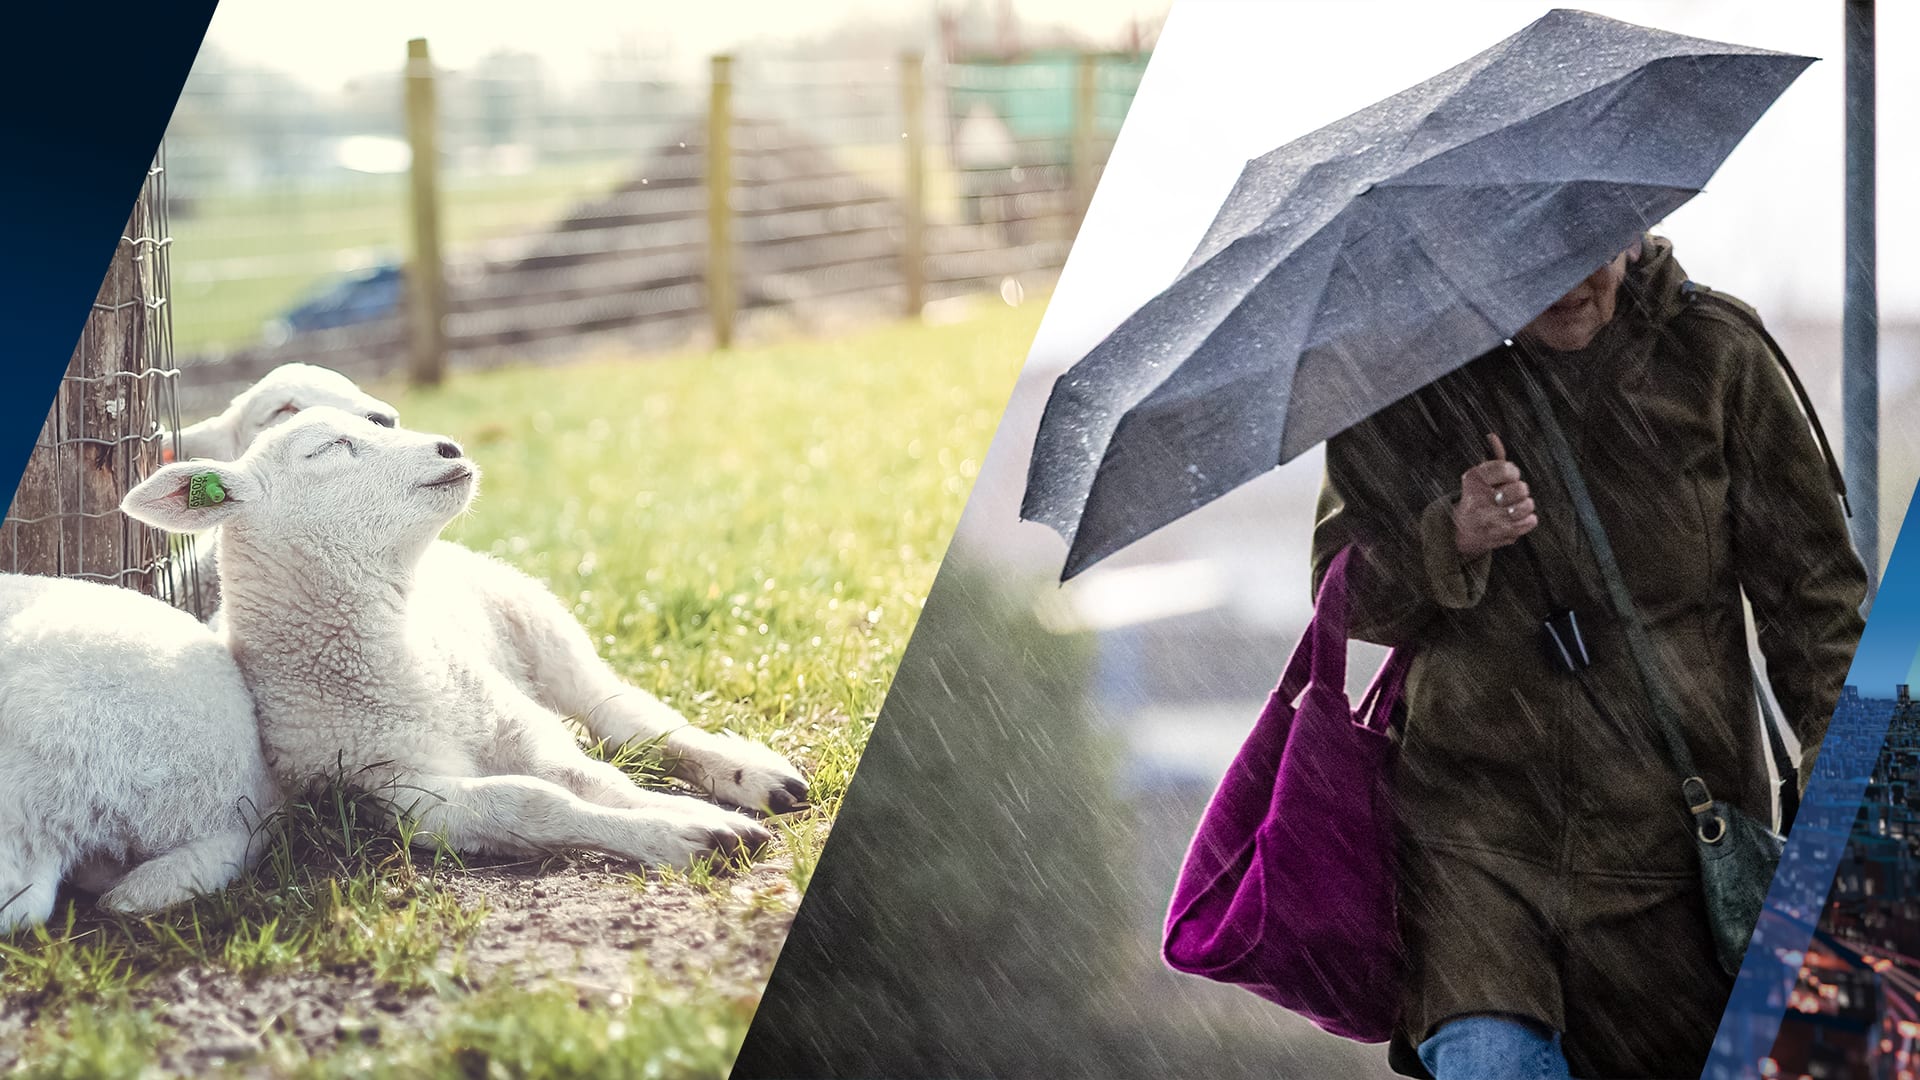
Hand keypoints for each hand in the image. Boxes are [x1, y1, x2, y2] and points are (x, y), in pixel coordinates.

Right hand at [1453, 433, 1537, 557]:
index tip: (1507, 478)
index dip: (1512, 473)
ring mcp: (1490, 519)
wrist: (1460, 530)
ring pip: (1526, 506)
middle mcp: (1479, 499)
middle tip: (1512, 495)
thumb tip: (1492, 436)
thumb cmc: (1476, 498)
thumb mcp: (1480, 477)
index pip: (1507, 468)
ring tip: (1517, 506)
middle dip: (1520, 490)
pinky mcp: (1501, 534)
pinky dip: (1528, 520)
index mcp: (1474, 480)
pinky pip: (1530, 522)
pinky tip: (1519, 519)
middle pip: (1520, 488)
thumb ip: (1492, 458)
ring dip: (1526, 505)